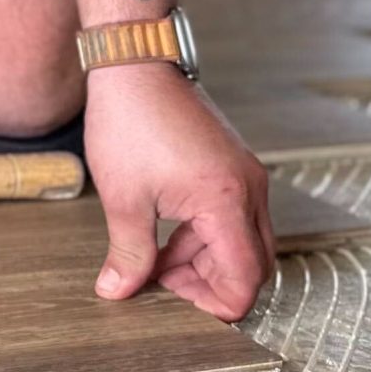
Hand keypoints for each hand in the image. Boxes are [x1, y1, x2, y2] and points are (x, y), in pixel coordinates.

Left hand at [83, 60, 274, 319]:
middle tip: (166, 288)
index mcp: (227, 200)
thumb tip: (118, 291)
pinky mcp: (233, 164)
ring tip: (156, 262)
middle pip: (253, 264)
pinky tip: (167, 237)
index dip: (217, 305)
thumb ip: (128, 253)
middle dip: (212, 285)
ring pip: (243, 241)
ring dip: (205, 261)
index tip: (179, 307)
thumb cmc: (131, 120)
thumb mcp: (124, 198)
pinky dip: (206, 236)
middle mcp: (248, 188)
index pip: (246, 278)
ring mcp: (244, 174)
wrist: (135, 64)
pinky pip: (234, 216)